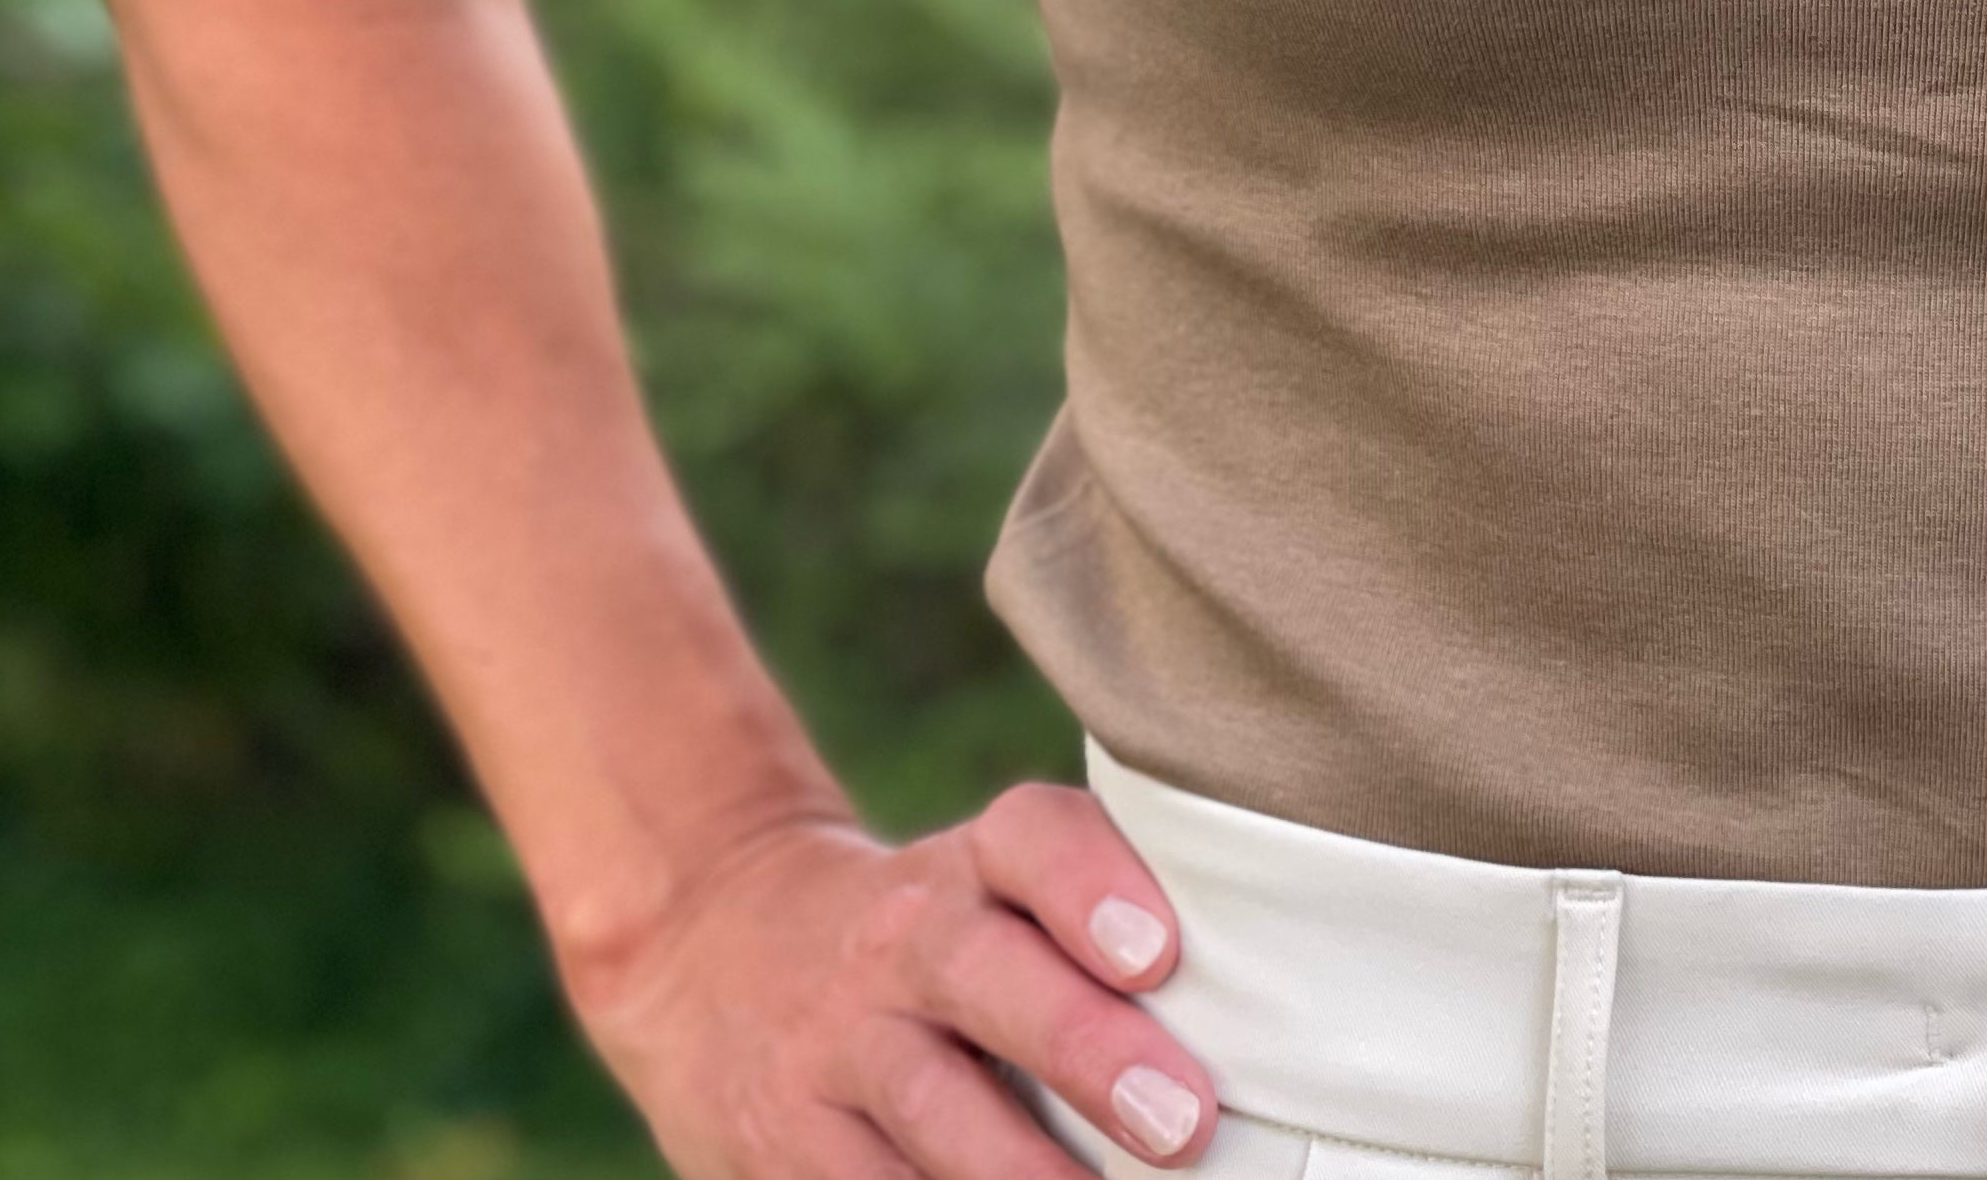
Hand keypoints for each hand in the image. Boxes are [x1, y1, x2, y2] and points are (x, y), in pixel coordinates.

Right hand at [565, 787, 1217, 1179]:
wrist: (717, 950)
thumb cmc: (934, 933)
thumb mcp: (990, 888)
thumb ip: (1101, 923)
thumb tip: (1269, 1006)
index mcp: (967, 867)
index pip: (1029, 840)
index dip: (1091, 885)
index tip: (1160, 952)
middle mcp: (900, 944)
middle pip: (984, 976)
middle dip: (1085, 1049)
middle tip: (1185, 1122)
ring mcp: (835, 1049)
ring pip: (929, 1109)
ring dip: (1022, 1172)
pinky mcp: (786, 1147)